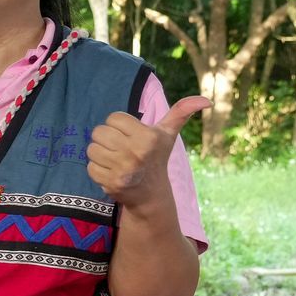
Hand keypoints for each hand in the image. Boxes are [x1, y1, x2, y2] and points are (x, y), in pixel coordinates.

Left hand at [87, 96, 209, 212]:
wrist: (151, 195)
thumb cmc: (157, 158)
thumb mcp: (168, 135)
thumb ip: (181, 112)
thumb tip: (205, 100)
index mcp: (148, 137)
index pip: (113, 118)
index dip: (118, 125)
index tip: (128, 135)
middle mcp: (135, 152)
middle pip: (99, 132)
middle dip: (107, 138)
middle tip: (120, 147)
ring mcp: (123, 169)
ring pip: (92, 149)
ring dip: (100, 153)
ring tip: (115, 159)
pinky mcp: (111, 183)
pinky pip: (90, 167)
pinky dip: (97, 169)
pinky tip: (111, 171)